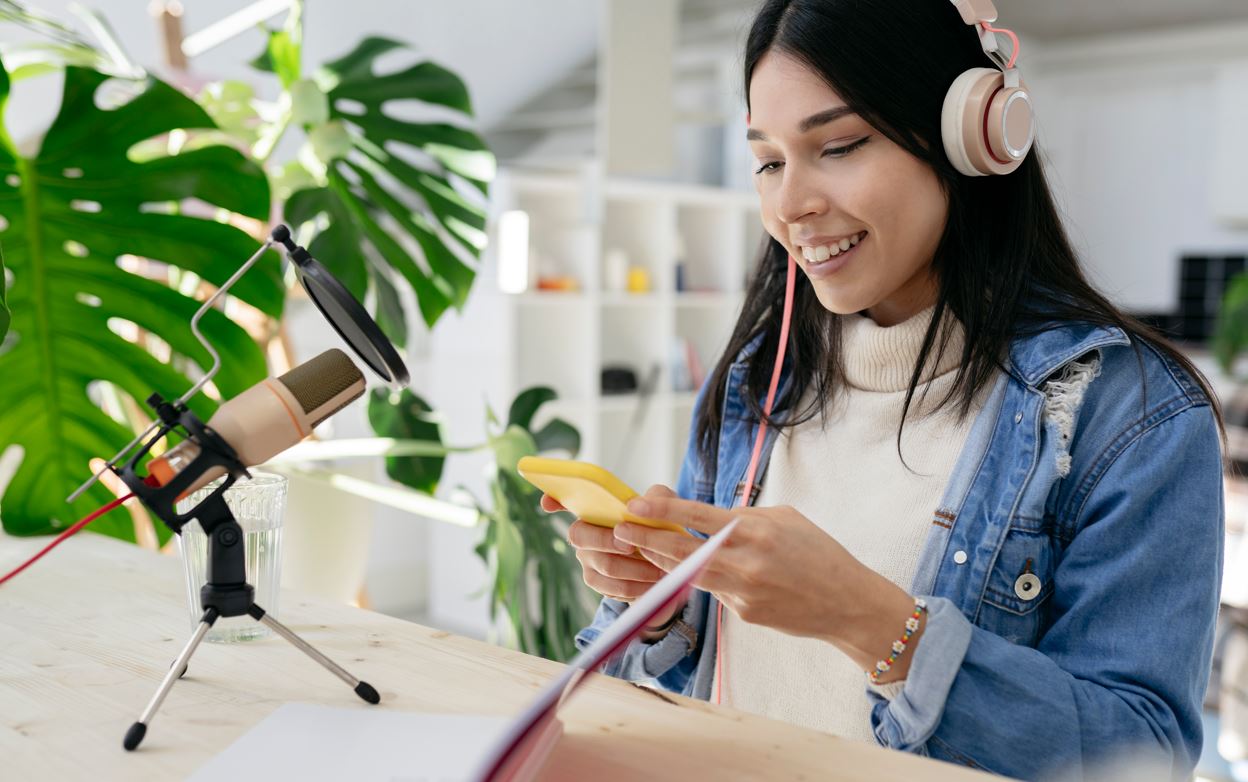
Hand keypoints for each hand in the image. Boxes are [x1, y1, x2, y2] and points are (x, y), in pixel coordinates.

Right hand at [541, 485, 683, 628]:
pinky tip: (654, 581)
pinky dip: (639, 585)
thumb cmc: (659, 527)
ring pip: (606, 566)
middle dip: (607, 541)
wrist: (667, 561)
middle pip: (580, 536)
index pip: (564, 500)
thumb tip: (635, 504)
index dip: (552, 499)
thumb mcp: (663, 507)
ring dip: (635, 568)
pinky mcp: (600, 584)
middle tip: (632, 545)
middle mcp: (583, 534)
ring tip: (658, 567)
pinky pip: (616, 588)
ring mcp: (588, 561)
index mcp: (594, 510)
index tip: (547, 503)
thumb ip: (657, 498)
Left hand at [613, 496, 921, 680]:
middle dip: (646, 539)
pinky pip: (712, 592)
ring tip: (638, 547)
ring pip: (688, 575)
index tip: (634, 504)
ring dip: (661, 561)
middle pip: (683, 551)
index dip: (663, 510)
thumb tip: (708, 516)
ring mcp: (742, 592)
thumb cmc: (817, 552)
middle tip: (618, 530)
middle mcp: (746, 563)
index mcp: (757, 532)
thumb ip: (744, 517)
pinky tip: (688, 570)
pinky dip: (699, 579)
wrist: (846, 603)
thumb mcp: (784, 519)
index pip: (699, 517)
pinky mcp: (743, 613)